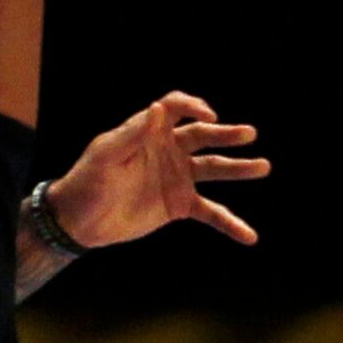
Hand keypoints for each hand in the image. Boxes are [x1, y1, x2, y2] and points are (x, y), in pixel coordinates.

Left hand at [48, 91, 269, 249]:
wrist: (79, 220)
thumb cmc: (87, 180)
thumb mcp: (106, 155)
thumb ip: (133, 133)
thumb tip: (158, 107)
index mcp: (149, 132)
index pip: (176, 109)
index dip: (193, 107)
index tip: (208, 116)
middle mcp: (168, 151)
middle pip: (203, 136)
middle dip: (226, 135)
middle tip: (249, 134)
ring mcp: (177, 178)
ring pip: (214, 169)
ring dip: (238, 168)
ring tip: (263, 167)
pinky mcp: (179, 205)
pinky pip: (211, 212)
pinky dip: (230, 223)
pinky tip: (249, 236)